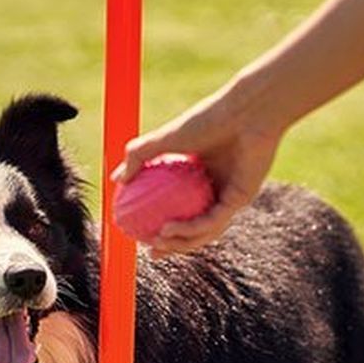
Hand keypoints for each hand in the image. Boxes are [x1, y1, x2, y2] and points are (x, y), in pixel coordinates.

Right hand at [114, 85, 282, 255]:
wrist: (246, 112)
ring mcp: (230, 196)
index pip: (180, 208)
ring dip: (180, 242)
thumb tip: (117, 180)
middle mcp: (217, 189)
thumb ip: (139, 156)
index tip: (139, 232)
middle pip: (194, 227)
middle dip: (173, 246)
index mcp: (200, 177)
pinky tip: (169, 229)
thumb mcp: (165, 137)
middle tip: (150, 250)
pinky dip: (190, 228)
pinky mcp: (241, 199)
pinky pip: (212, 221)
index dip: (160, 224)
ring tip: (156, 243)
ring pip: (204, 231)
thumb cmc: (209, 119)